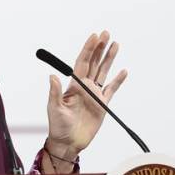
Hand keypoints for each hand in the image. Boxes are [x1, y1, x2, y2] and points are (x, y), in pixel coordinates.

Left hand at [46, 31, 127, 159]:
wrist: (68, 142)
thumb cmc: (58, 125)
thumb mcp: (54, 107)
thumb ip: (54, 92)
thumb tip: (52, 76)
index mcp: (73, 84)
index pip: (82, 62)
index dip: (88, 49)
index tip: (94, 36)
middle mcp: (85, 86)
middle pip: (94, 63)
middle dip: (99, 48)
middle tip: (106, 33)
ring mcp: (94, 94)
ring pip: (104, 72)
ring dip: (109, 59)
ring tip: (115, 44)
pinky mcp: (103, 104)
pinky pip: (112, 89)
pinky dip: (118, 80)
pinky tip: (123, 71)